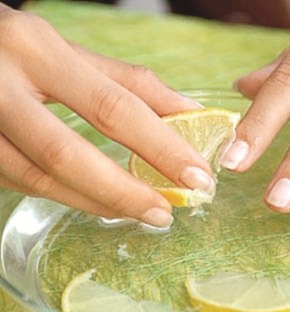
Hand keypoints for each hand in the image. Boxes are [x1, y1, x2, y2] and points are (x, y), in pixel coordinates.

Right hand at [0, 5, 214, 226]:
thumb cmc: (16, 46)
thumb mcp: (69, 51)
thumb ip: (128, 81)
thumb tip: (188, 111)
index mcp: (37, 50)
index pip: (112, 106)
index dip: (159, 146)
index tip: (197, 174)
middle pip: (68, 155)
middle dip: (124, 191)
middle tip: (165, 212)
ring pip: (39, 179)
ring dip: (95, 203)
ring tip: (139, 212)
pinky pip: (22, 183)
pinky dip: (66, 195)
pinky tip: (98, 201)